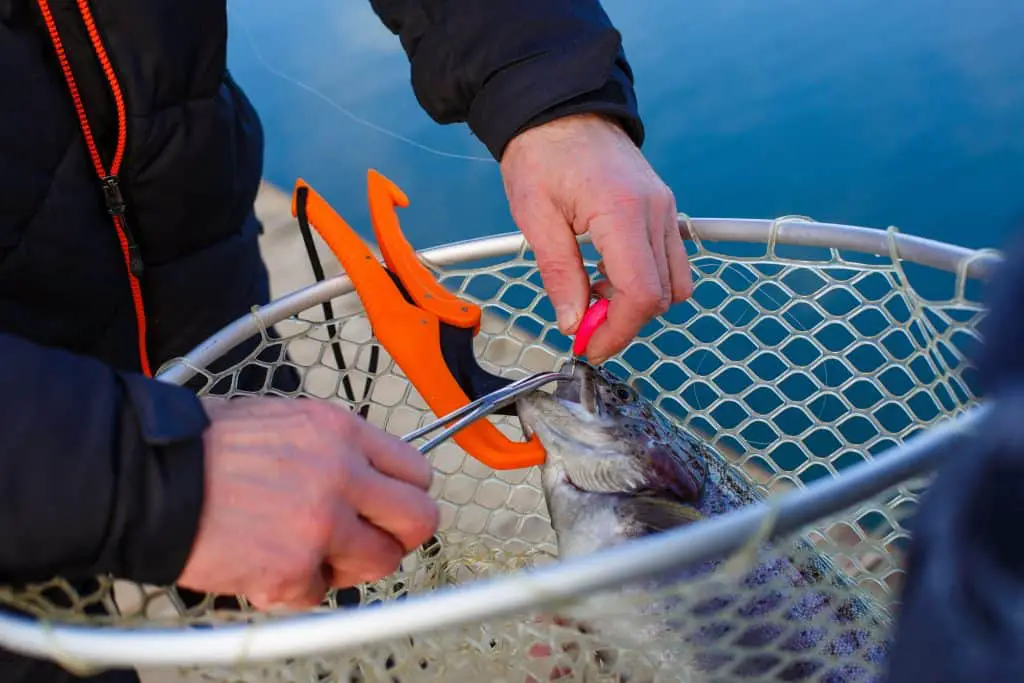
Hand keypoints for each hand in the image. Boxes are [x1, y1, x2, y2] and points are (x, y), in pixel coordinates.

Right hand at [176, 396, 437, 609]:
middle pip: (419, 521)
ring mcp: (321, 526)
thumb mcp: (285, 420)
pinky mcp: (293, 570)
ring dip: (350, 565)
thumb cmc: (205, 447)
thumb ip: (335, 448)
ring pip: (380, 563)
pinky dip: (296, 588)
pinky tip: (267, 564)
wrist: (149, 478)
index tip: (391, 507)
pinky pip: (320, 594)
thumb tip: (368, 475)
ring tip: (311, 554)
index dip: (405, 495)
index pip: (416, 471)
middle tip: (371, 539)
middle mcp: (342, 476)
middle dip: (399, 535)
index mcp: (342, 433)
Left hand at [500, 113, 692, 362]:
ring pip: (674, 282)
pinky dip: (644, 280)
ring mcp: (665, 209)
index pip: (641, 293)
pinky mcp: (663, 209)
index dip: (617, 330)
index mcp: (622, 212)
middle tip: (582, 327)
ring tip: (593, 296)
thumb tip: (573, 323)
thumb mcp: (535, 216)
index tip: (588, 346)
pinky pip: (670, 260)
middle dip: (624, 322)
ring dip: (637, 303)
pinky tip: (605, 274)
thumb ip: (559, 273)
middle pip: (662, 295)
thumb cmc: (542, 154)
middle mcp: (656, 212)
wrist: (561, 108)